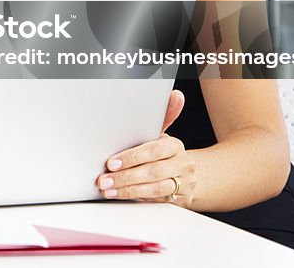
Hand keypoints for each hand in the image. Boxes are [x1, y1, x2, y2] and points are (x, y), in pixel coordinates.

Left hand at [96, 90, 196, 206]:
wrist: (190, 174)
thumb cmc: (165, 153)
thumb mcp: (160, 135)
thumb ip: (159, 118)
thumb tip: (174, 93)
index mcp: (174, 145)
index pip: (154, 150)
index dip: (132, 157)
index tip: (112, 162)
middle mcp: (182, 164)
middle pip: (153, 172)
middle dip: (125, 177)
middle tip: (104, 179)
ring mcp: (183, 183)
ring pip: (155, 190)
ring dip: (128, 191)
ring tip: (108, 189)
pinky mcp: (180, 200)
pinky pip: (156, 200)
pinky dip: (136, 198)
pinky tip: (120, 195)